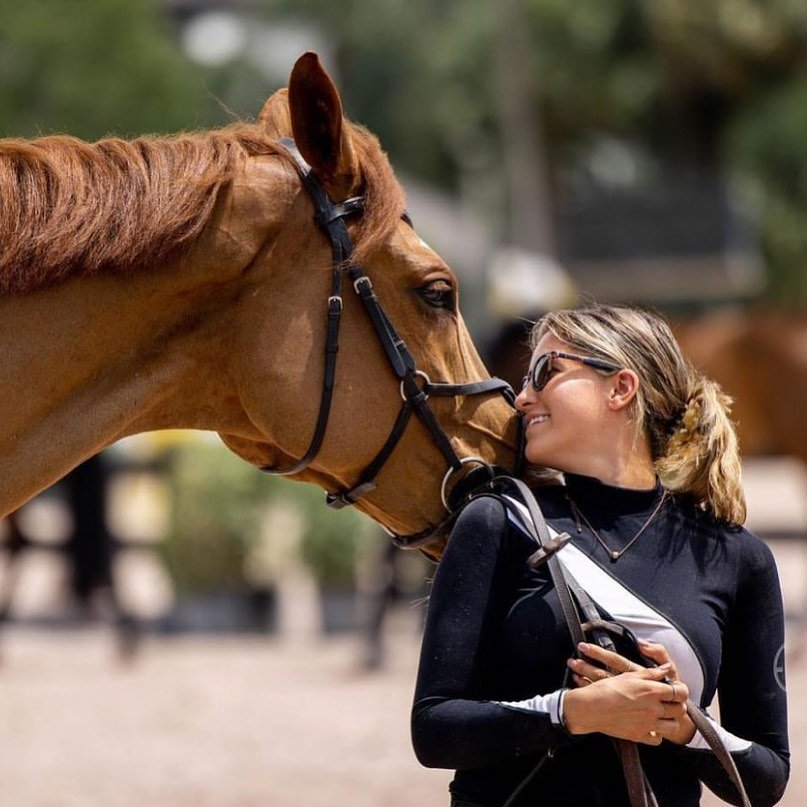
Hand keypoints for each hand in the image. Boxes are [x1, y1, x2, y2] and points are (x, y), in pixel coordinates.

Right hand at [562, 641, 692, 744]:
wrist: (590, 708)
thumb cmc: (607, 689)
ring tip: (662, 714)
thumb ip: (651, 672)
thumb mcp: (628, 675)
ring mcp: (648, 724)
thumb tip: (666, 668)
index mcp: (652, 691)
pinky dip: (657, 733)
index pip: (679, 692)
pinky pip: (658, 739)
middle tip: (671, 701)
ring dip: (670, 720)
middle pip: (680, 710)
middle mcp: (653, 709)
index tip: (678, 688)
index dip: (681, 690)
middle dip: (678, 705)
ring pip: (673, 726)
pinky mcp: (640, 736)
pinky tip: (650, 726)